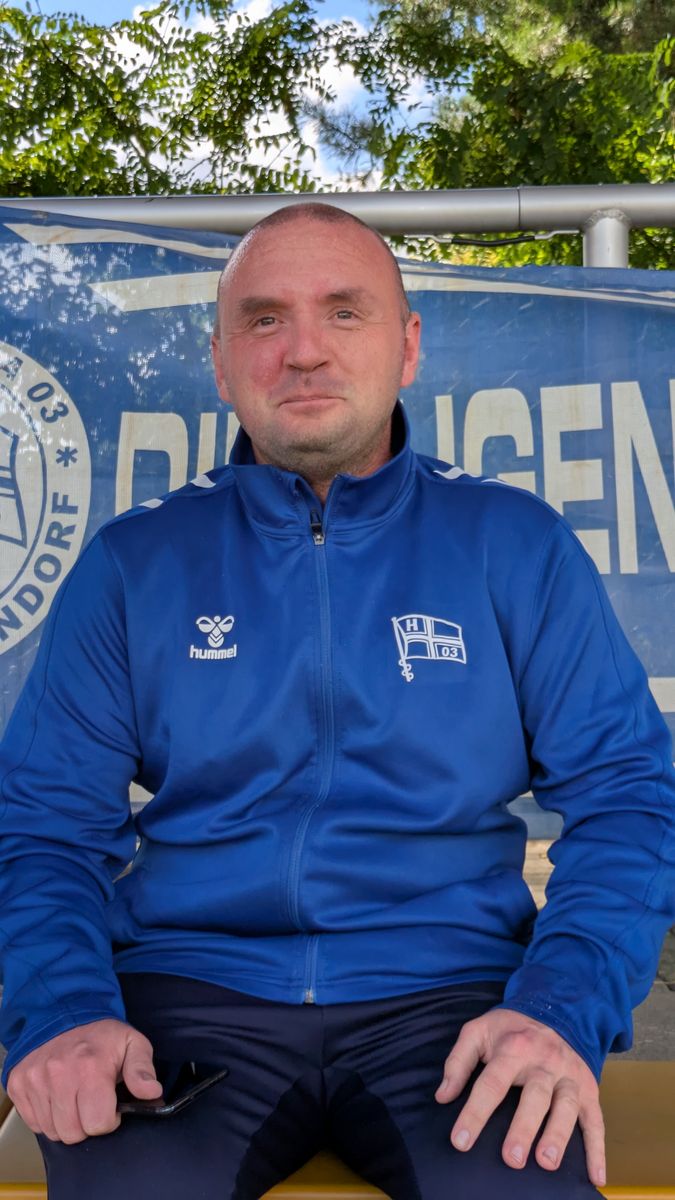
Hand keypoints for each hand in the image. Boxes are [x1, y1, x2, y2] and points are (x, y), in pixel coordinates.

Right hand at [6, 1018, 162, 1143]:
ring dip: (66, 1122)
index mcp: (91, 1066)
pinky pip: (34, 1123)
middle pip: (73, 1132)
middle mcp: (58, 1074)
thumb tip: (151, 1092)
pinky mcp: (18, 1084)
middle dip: (87, 1124)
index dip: (109, 1119)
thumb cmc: (101, 1034)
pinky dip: (47, 1117)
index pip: (98, 1123)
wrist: (64, 1011)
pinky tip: (58, 1098)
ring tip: (75, 1099)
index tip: (110, 1105)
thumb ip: (142, 1070)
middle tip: (92, 1103)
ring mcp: (35, 1080)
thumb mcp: (132, 1043)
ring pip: (52, 1131)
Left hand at [435, 1007, 604, 1186]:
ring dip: (558, 1135)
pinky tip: (596, 1177)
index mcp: (514, 1048)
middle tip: (511, 1158)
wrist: (556, 1009)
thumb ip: (458, 1061)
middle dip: (523, 1127)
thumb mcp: (478, 1031)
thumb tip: (443, 1096)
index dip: (474, 1113)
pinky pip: (596, 1120)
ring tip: (547, 1163)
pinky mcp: (589, 1090)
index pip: (491, 1083)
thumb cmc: (510, 1029)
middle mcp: (545, 1062)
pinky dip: (598, 1150)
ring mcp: (569, 1076)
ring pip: (566, 1106)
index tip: (460, 1141)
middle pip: (535, 1096)